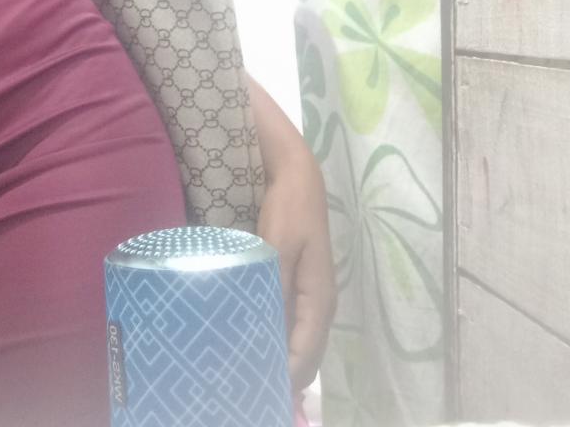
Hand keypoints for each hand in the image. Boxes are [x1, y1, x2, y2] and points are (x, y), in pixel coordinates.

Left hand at [256, 144, 336, 390]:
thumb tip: (270, 333)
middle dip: (284, 376)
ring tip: (248, 373)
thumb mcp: (278, 246)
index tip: (260, 392)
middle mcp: (321, 305)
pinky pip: (293, 325)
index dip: (287, 378)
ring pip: (300, 342)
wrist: (298, 176)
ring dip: (281, 359)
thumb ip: (276, 288)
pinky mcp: (301, 285)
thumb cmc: (288, 209)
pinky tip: (254, 341)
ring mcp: (313, 296)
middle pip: (306, 355)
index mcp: (320, 300)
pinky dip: (278, 340)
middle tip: (248, 388)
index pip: (306, 354)